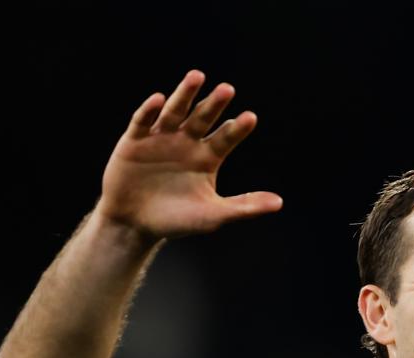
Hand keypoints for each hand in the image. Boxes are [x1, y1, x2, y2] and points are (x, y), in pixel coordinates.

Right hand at [96, 70, 282, 239]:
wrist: (136, 224)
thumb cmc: (177, 221)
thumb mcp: (213, 215)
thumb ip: (244, 206)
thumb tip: (279, 203)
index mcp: (208, 157)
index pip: (226, 138)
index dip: (237, 128)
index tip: (250, 118)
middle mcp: (187, 142)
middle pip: (203, 118)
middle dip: (214, 104)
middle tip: (228, 89)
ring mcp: (161, 139)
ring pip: (175, 111)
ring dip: (185, 94)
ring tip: (197, 76)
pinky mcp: (134, 141)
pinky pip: (143, 121)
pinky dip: (149, 110)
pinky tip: (158, 99)